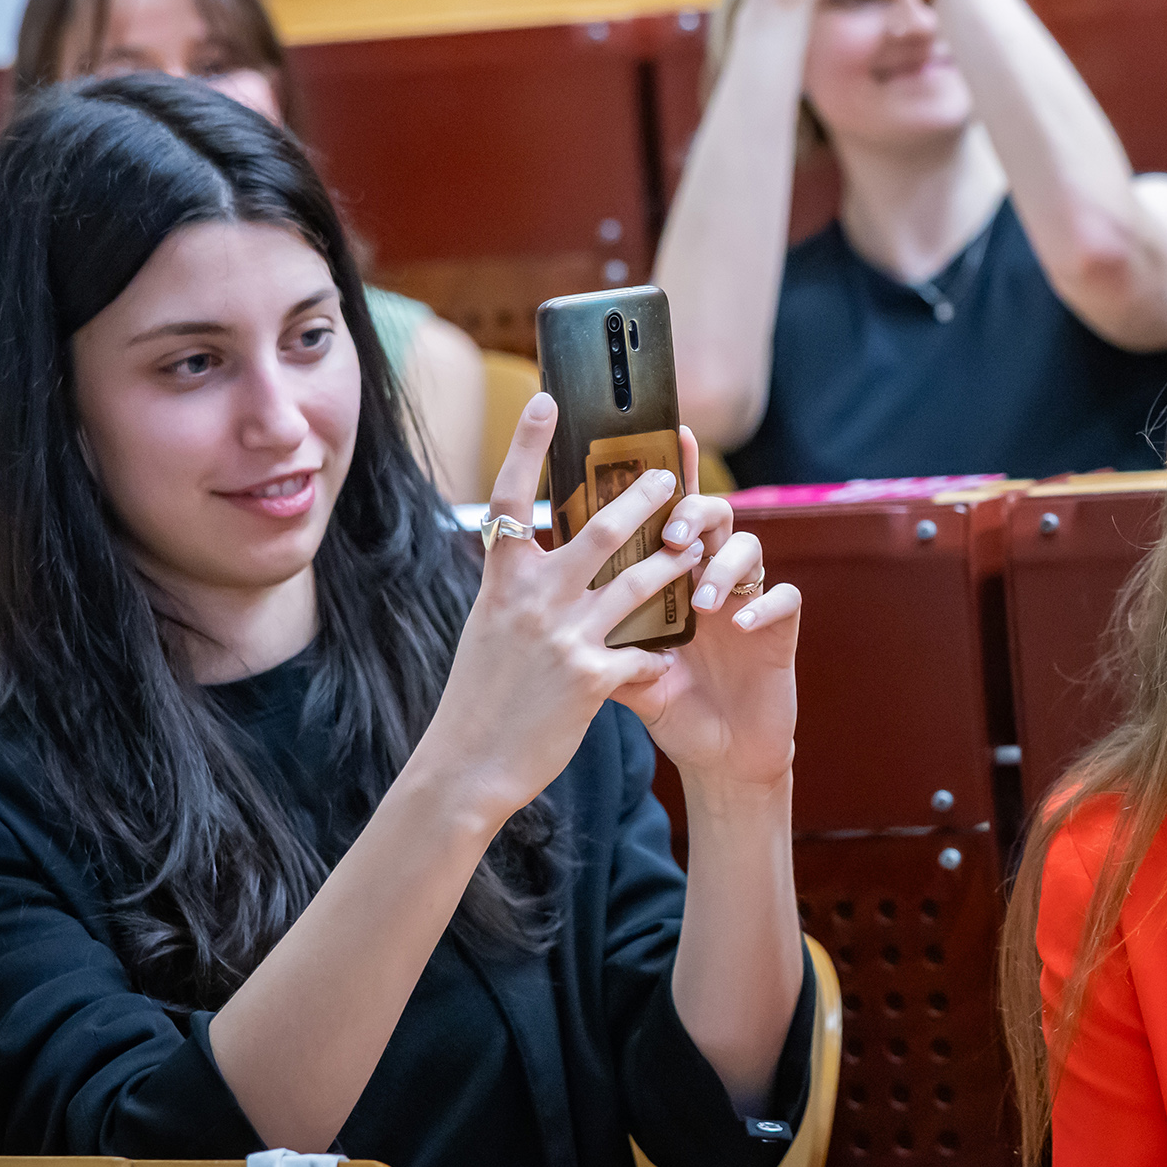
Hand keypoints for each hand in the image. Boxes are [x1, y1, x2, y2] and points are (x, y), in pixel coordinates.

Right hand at [417, 394, 707, 826]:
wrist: (465, 766)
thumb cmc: (478, 698)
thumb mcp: (487, 629)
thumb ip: (514, 589)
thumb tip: (526, 551)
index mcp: (501, 583)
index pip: (511, 499)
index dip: (528, 446)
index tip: (547, 400)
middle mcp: (532, 601)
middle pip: (598, 530)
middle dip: (641, 497)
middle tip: (669, 475)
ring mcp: (563, 639)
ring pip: (639, 583)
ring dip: (676, 561)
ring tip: (700, 545)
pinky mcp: (591, 680)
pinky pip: (645, 653)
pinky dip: (662, 652)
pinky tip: (676, 655)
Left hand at [609, 429, 803, 797]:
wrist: (722, 756)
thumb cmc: (671, 706)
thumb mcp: (619, 671)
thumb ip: (589, 636)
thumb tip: (530, 609)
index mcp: (673, 578)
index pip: (668, 514)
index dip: (673, 471)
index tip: (665, 433)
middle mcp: (712, 578)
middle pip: (712, 515)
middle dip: (694, 510)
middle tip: (672, 530)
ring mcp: (748, 600)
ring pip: (749, 548)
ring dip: (724, 565)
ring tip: (700, 599)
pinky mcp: (779, 631)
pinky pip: (784, 598)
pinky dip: (763, 605)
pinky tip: (741, 624)